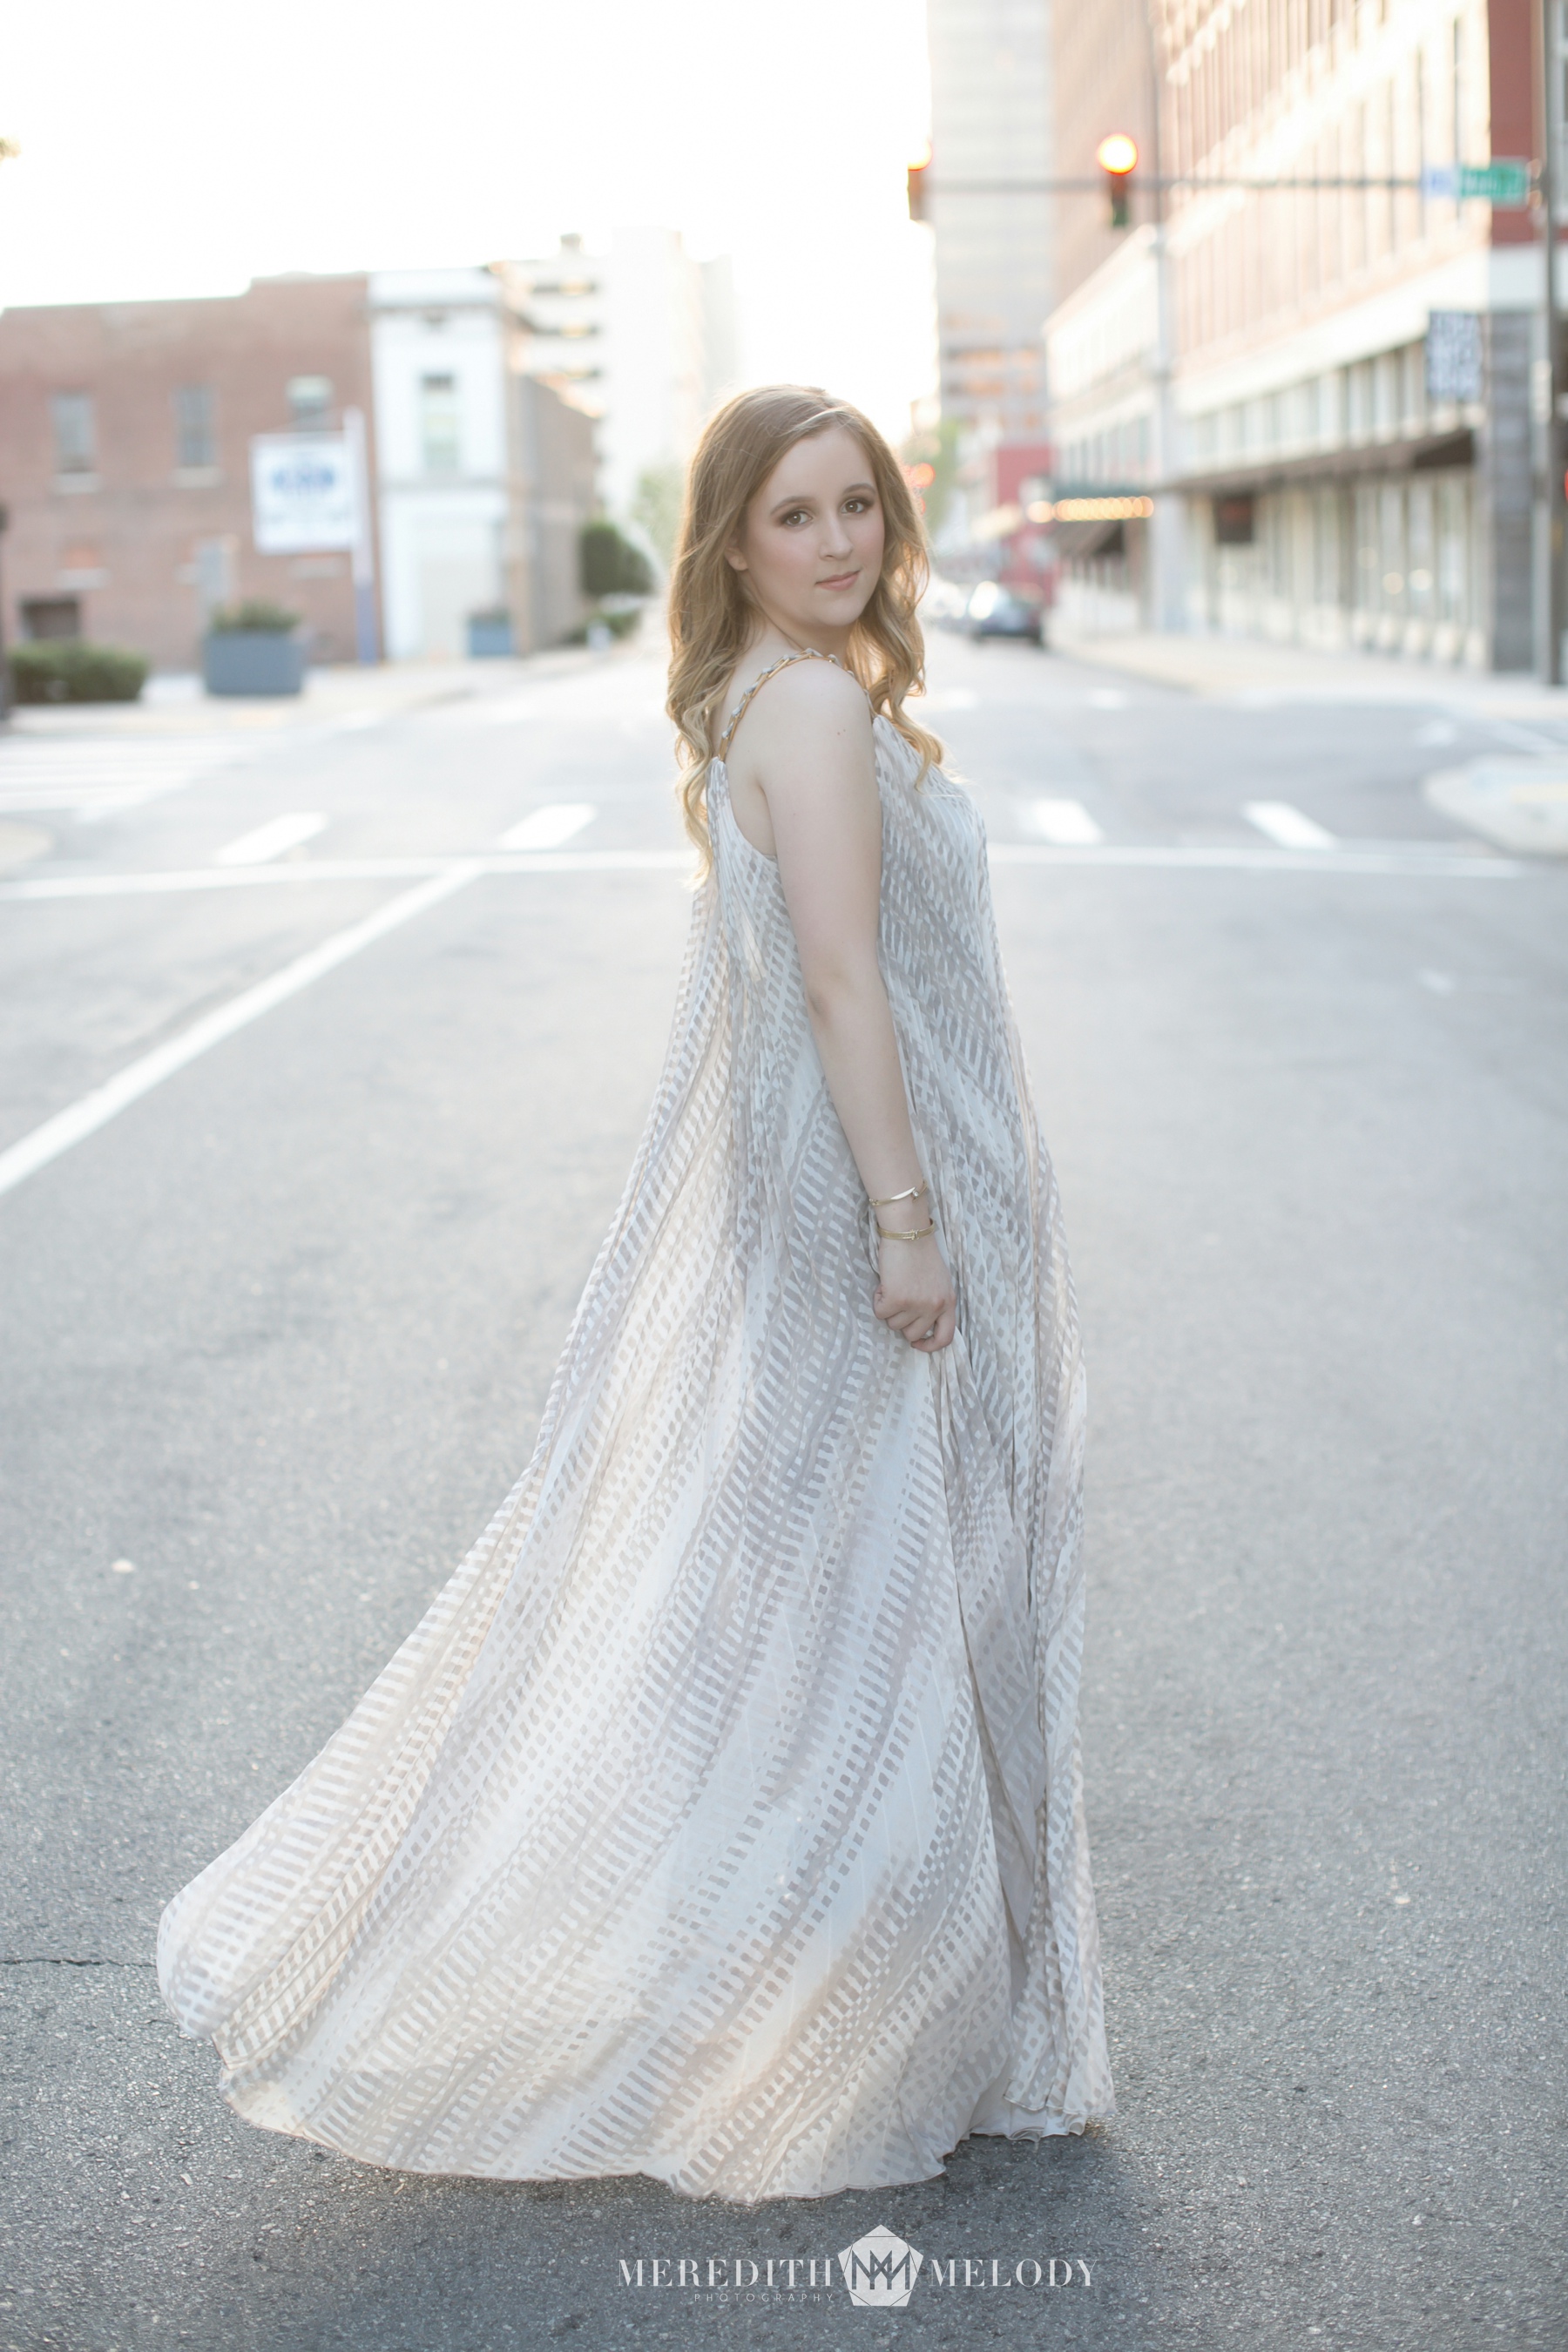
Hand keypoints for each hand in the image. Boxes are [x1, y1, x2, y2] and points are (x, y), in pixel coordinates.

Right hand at [873, 1230, 956, 1352]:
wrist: (908, 1233)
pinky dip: (878, 1300)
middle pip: (912, 1334)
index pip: (945, 1338)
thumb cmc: (921, 1253)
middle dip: (902, 1320)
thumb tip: (920, 1324)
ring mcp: (916, 1304)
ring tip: (894, 1285)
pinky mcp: (897, 1299)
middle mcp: (935, 1306)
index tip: (917, 1343)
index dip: (930, 1345)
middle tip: (899, 1300)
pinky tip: (885, 1284)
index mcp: (948, 1302)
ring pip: (894, 1324)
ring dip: (889, 1308)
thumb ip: (935, 1303)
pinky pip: (880, 1312)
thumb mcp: (939, 1282)